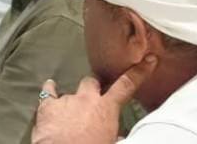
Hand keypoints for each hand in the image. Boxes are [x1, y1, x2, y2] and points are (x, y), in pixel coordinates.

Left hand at [32, 54, 155, 143]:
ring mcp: (66, 100)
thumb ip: (114, 133)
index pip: (127, 85)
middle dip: (94, 86)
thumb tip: (118, 136)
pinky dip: (51, 90)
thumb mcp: (111, 141)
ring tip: (71, 111)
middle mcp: (87, 99)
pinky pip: (49, 91)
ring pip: (71, 90)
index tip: (147, 60)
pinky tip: (50, 88)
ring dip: (74, 99)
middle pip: (93, 81)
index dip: (139, 72)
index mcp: (106, 108)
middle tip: (95, 95)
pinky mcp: (48, 105)